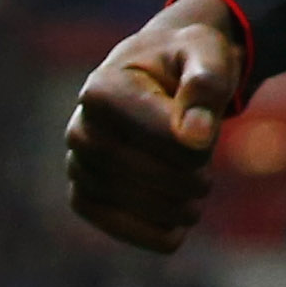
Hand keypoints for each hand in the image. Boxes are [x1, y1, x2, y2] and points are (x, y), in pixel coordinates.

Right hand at [65, 0, 250, 254]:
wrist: (160, 75)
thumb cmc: (186, 61)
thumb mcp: (206, 54)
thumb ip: (205, 86)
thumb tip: (194, 137)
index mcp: (102, 90)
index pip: (161, 137)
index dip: (198, 142)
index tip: (208, 132)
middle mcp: (80, 129)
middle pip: (147, 173)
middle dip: (190, 175)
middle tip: (205, 169)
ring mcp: (78, 164)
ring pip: (131, 202)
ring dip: (176, 206)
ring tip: (197, 195)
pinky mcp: (83, 193)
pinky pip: (111, 223)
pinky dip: (150, 232)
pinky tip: (177, 230)